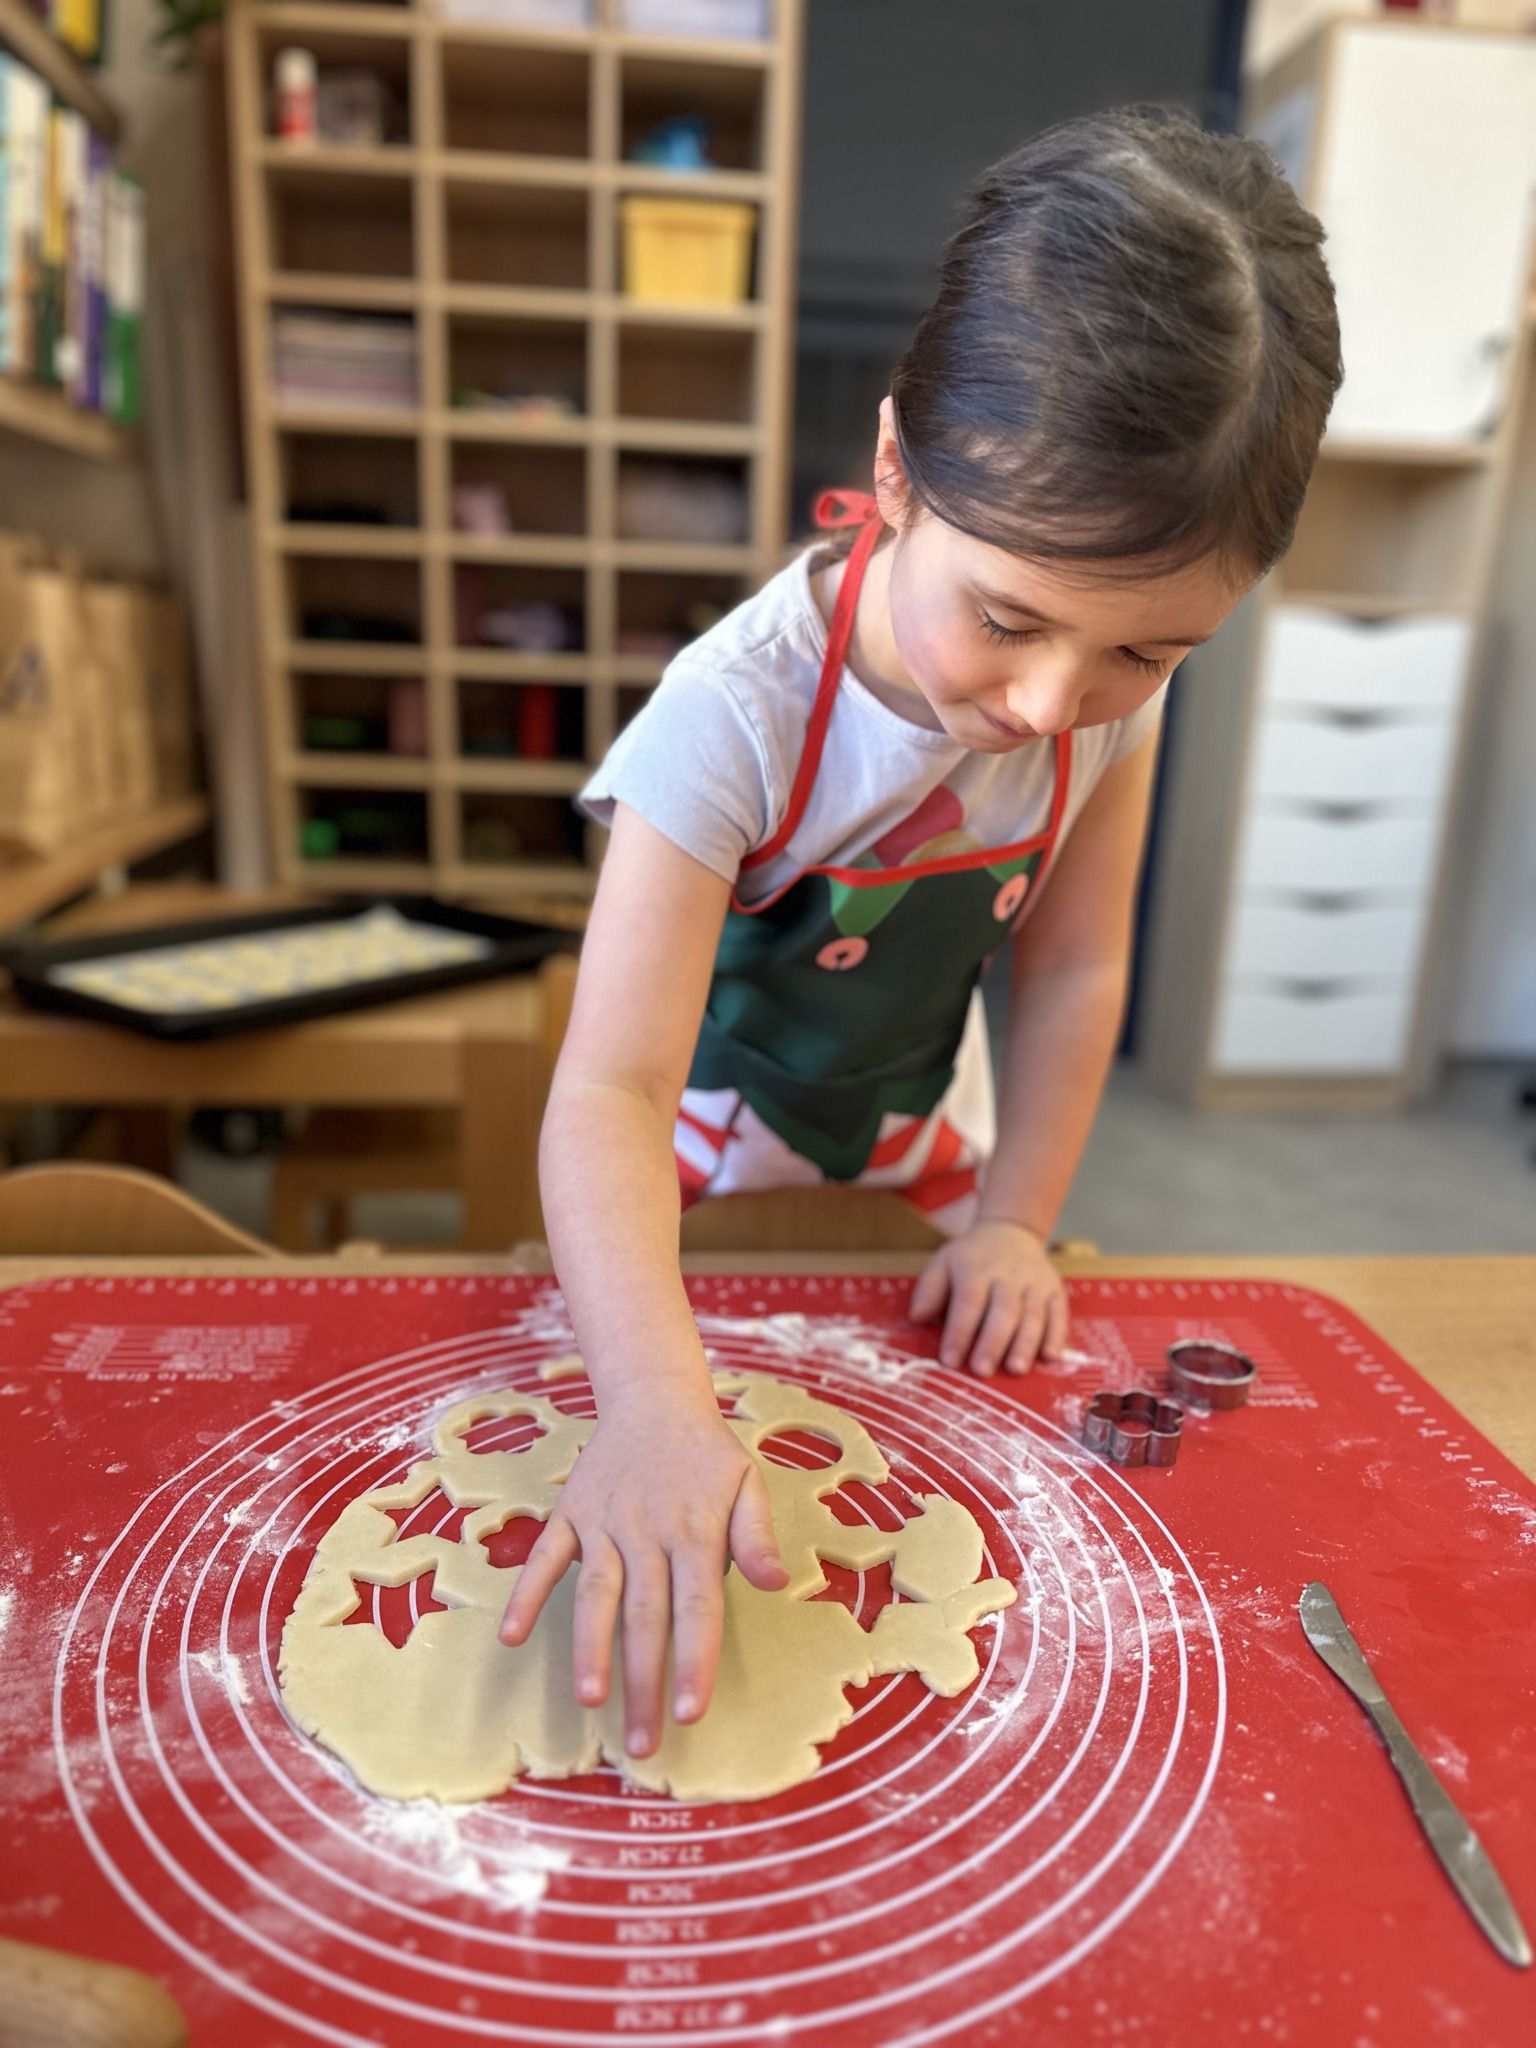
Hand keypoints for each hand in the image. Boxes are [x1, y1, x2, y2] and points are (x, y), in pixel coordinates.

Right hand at [497, 1389, 787, 1756]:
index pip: (697, 1607)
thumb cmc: (707, 1454)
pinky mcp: (570, 1513)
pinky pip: (545, 1557)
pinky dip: (528, 1593)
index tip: (692, 1711)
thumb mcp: (747, 1482)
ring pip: (596, 1594)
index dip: (694, 1660)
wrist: (653, 1399)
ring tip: (590, 1699)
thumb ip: (757, 1536)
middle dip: (644, 1681)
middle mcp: (647, 1532)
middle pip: (645, 1616)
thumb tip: (779, 1582)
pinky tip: (512, 1635)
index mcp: (694, 1531)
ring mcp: (604, 1523)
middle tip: (643, 1742)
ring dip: (590, 1647)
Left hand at [909, 1220, 1067, 1376]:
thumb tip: (917, 1317)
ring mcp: (1035, 1282)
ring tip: (1016, 1369)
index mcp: (975, 1268)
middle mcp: (1007, 1275)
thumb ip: (929, 1290)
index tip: (949, 1360)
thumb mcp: (943, 1263)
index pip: (967, 1301)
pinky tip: (1049, 1358)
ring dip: (1025, 1343)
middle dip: (992, 1342)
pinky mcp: (1055, 1289)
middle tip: (982, 1371)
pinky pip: (1058, 1313)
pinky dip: (1056, 1336)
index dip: (959, 1332)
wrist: (1011, 1231)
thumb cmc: (971, 1258)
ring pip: (1032, 1314)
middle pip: (1002, 1310)